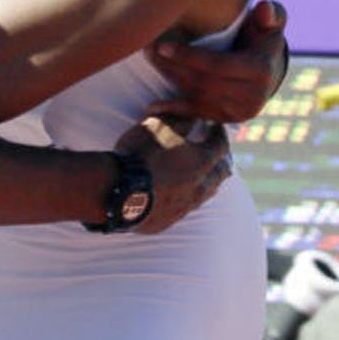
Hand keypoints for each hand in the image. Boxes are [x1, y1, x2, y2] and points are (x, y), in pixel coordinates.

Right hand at [114, 115, 231, 233]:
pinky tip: (178, 192)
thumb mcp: (159, 126)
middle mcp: (199, 188)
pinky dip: (187, 196)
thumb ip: (180, 120)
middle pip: (221, 174)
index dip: (219, 132)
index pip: (221, 145)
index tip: (213, 125)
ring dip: (206, 180)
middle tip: (215, 150)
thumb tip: (194, 118)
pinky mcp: (167, 222)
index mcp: (201, 163)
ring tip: (200, 172)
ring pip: (205, 194)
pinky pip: (185, 208)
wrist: (117, 191)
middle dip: (220, 160)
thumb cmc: (140, 153)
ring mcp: (184, 208)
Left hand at [145, 0, 288, 123]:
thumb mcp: (271, 22)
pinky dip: (175, 110)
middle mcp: (253, 96)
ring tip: (150, 61)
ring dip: (170, 79)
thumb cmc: (263, 35)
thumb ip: (271, 12)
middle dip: (173, 66)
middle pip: (203, 81)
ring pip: (197, 95)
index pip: (217, 65)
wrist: (269, 68)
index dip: (188, 56)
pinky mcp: (228, 119)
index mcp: (260, 70)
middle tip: (147, 50)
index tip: (162, 46)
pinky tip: (153, 106)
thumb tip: (264, 8)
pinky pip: (198, 114)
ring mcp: (240, 111)